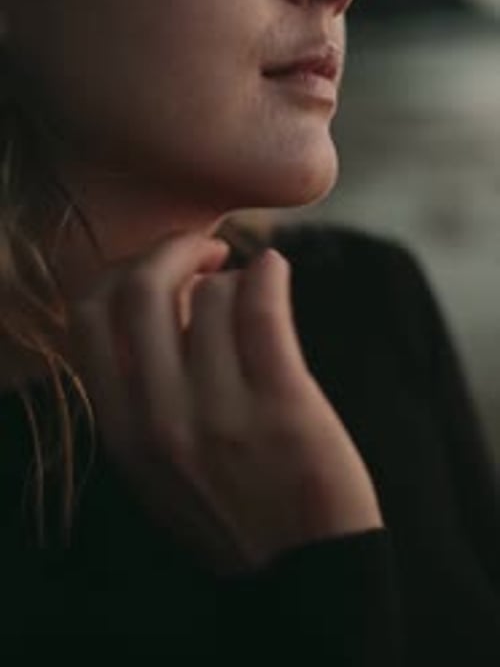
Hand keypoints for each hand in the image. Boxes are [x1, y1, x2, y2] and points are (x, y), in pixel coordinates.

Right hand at [68, 233, 382, 574]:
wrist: (305, 571)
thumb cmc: (233, 503)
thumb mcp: (158, 461)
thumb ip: (143, 387)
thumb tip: (163, 291)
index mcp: (122, 431)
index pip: (87, 317)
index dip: (121, 274)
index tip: (157, 272)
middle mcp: (160, 420)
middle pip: (140, 290)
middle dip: (173, 249)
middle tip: (206, 251)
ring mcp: (220, 415)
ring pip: (211, 295)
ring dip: (234, 278)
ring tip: (254, 296)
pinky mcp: (283, 406)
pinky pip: (263, 308)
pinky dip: (269, 272)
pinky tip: (276, 270)